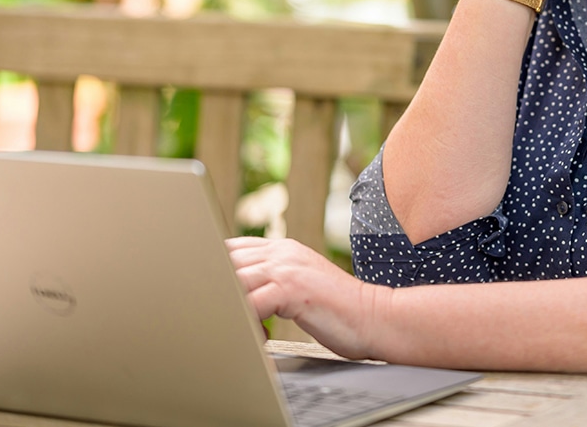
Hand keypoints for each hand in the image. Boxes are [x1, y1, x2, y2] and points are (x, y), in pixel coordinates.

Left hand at [226, 237, 389, 359]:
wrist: (376, 318)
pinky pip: (250, 305)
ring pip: (234, 281)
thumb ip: (275, 280)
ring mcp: (287, 269)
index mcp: (283, 249)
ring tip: (234, 331)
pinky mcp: (292, 289)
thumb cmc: (340, 311)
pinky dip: (244, 324)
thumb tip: (242, 294)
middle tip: (216, 316)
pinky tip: (257, 338)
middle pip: (226, 262)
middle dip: (216, 289)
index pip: (233, 248)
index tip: (210, 293)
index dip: (215, 270)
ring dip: (229, 309)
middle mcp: (282, 253)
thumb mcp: (302, 285)